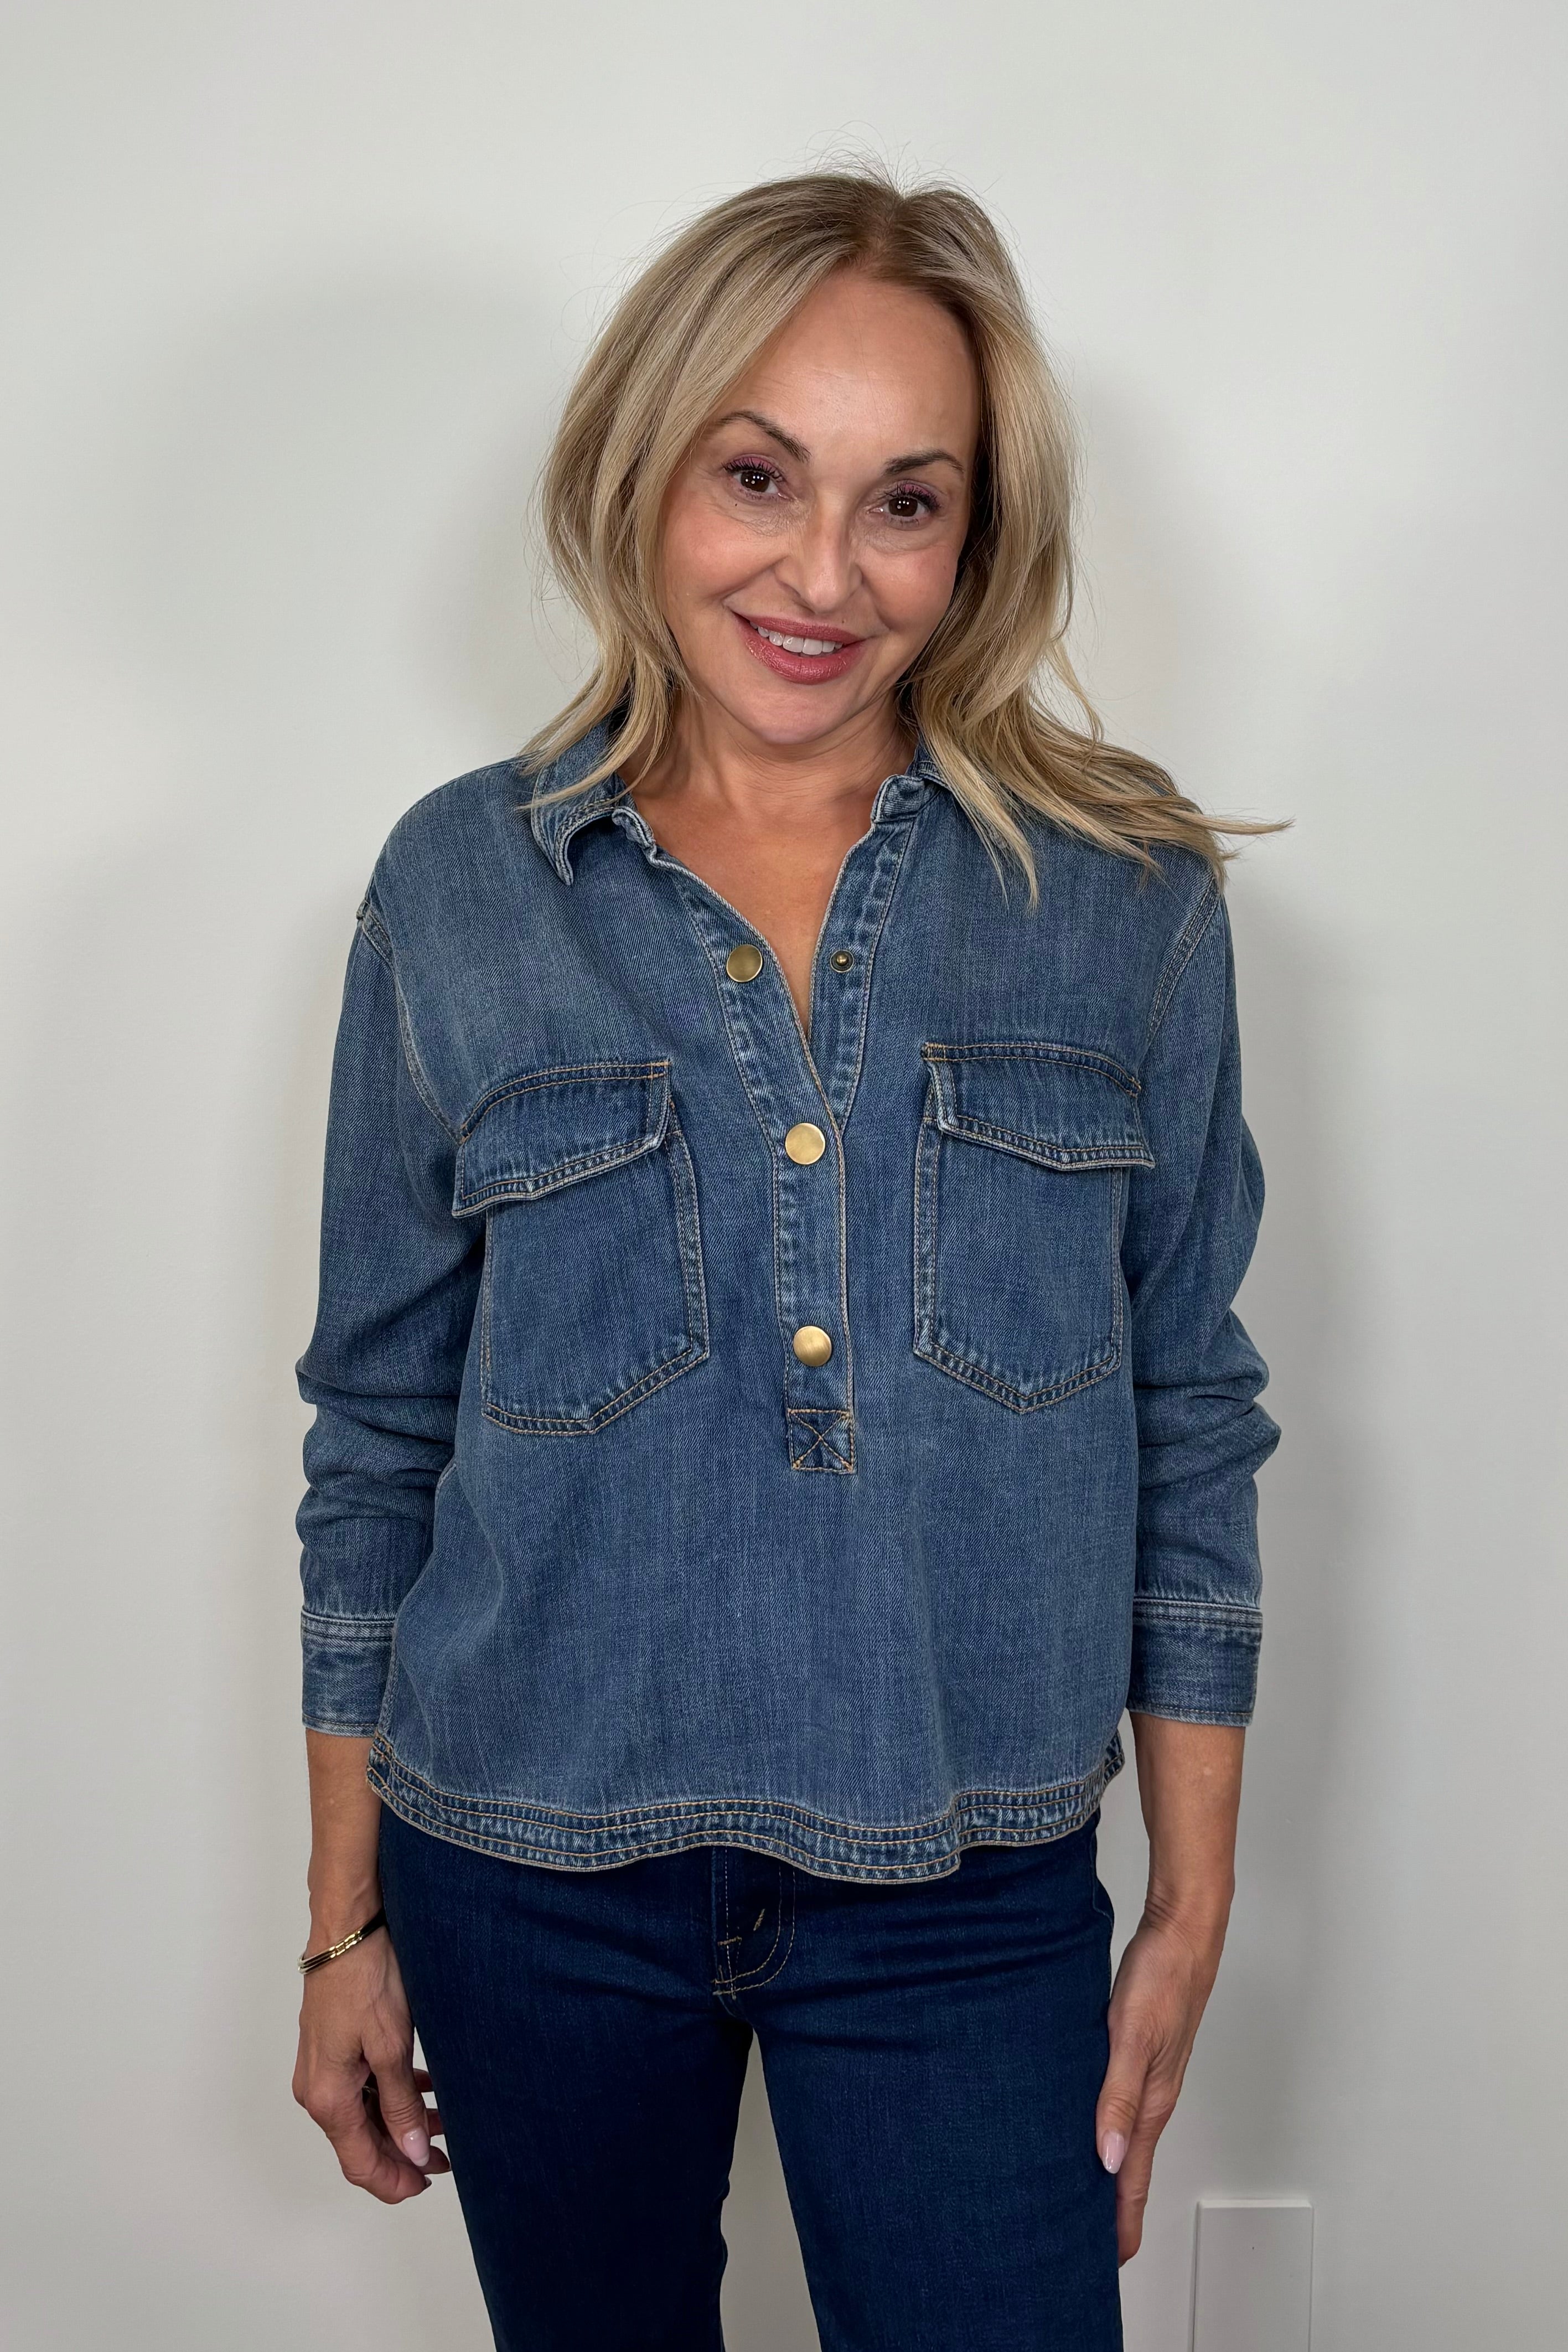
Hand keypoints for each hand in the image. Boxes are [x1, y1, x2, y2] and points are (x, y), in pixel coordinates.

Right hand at [293, 1923, 448, 2203]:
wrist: (347, 1927)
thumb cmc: (364, 1979)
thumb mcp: (391, 2047)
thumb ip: (401, 2106)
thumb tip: (413, 2153)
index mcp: (327, 2098)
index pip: (360, 2163)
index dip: (395, 2182)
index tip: (429, 2185)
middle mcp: (317, 2089)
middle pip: (360, 2142)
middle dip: (403, 2154)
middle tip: (446, 2156)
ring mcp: (322, 2067)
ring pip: (363, 2114)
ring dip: (400, 2123)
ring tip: (443, 2121)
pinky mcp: (333, 2047)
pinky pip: (362, 2087)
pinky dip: (391, 2095)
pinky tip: (424, 2088)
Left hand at [1094, 1903, 1223, 2262]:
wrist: (1183, 1930)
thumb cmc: (1163, 1977)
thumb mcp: (1131, 2036)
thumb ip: (1117, 2095)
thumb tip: (1105, 2157)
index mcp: (1152, 2101)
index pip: (1132, 2177)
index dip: (1120, 2221)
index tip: (1107, 2262)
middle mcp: (1151, 2095)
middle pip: (1129, 2166)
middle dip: (1110, 2208)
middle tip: (1083, 2242)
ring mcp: (1148, 2074)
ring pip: (1124, 2136)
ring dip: (1106, 2169)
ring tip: (1081, 2194)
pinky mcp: (1138, 2051)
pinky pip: (1120, 2104)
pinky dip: (1105, 2127)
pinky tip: (1085, 2123)